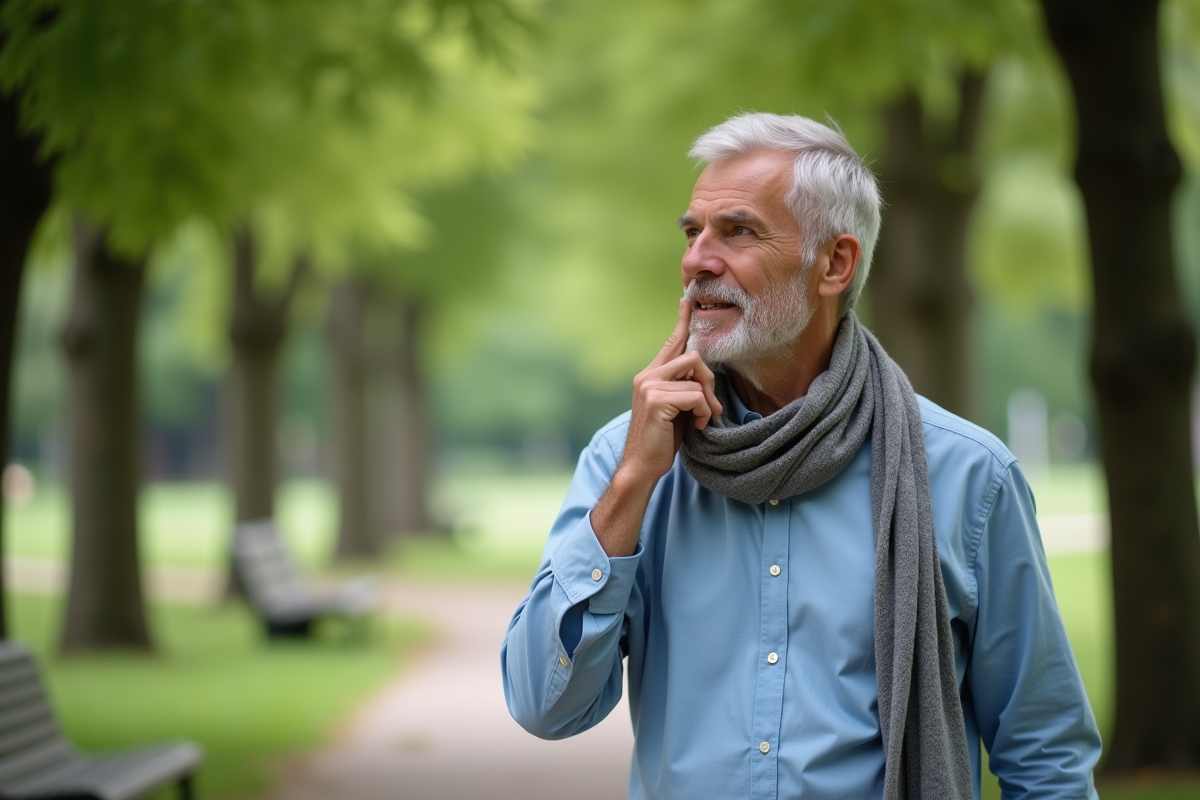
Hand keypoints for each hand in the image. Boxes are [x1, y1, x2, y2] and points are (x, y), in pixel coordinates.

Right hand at [591, 299, 722, 556]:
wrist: (642, 466)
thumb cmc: (661, 440)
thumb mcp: (676, 408)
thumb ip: (684, 387)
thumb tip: (704, 375)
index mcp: (650, 375)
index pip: (671, 343)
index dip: (682, 321)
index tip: (687, 300)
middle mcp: (647, 375)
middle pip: (694, 357)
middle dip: (711, 382)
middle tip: (712, 408)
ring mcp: (649, 385)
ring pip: (697, 377)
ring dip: (708, 402)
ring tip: (702, 420)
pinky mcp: (656, 399)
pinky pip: (695, 395)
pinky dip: (703, 413)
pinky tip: (696, 427)